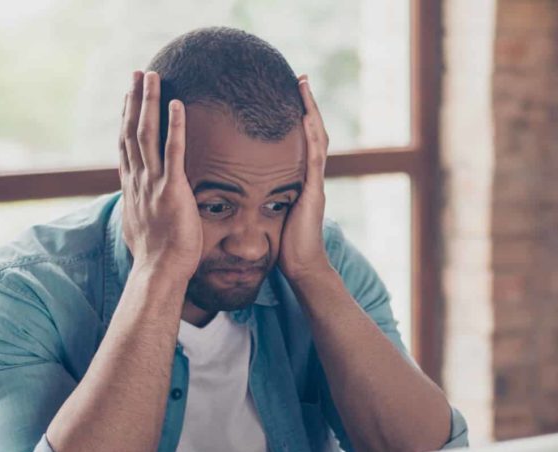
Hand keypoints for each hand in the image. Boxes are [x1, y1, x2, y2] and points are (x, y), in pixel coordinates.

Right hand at [118, 71, 201, 279]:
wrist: (159, 272)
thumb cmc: (155, 256)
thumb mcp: (141, 226)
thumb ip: (141, 209)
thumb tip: (139, 207)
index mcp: (132, 187)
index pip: (126, 144)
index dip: (126, 117)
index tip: (128, 95)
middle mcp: (138, 180)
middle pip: (131, 131)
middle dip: (134, 99)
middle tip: (138, 73)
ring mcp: (153, 184)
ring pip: (146, 134)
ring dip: (149, 102)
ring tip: (154, 76)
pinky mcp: (172, 190)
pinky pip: (173, 153)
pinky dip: (174, 127)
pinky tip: (177, 105)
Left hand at [278, 76, 330, 282]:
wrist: (300, 267)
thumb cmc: (283, 246)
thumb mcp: (269, 213)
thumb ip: (262, 196)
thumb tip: (240, 187)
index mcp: (301, 180)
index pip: (301, 142)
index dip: (297, 118)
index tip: (289, 95)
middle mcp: (311, 177)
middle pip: (313, 132)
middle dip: (308, 105)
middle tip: (301, 79)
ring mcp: (315, 182)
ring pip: (317, 138)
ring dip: (311, 111)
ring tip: (304, 86)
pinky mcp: (313, 191)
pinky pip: (314, 157)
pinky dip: (311, 135)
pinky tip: (305, 117)